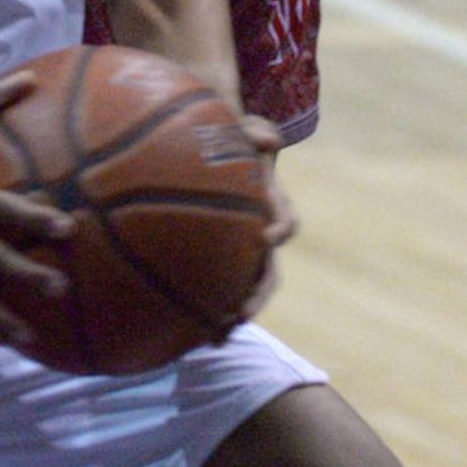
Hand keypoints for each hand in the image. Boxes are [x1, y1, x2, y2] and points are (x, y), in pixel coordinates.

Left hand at [215, 114, 297, 333]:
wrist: (214, 147)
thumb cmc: (229, 136)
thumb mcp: (243, 128)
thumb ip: (256, 131)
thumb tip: (268, 139)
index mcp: (269, 204)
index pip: (285, 221)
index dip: (280, 230)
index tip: (266, 236)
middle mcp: (258, 234)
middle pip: (268, 274)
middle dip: (257, 296)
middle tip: (238, 313)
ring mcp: (240, 251)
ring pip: (243, 290)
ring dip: (233, 316)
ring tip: (214, 338)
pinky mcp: (218, 260)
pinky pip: (215, 288)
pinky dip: (204, 309)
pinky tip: (181, 330)